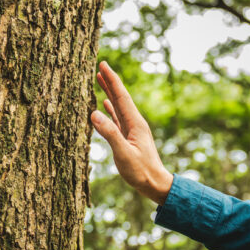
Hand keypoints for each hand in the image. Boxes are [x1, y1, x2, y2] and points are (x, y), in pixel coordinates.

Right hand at [90, 61, 172, 203]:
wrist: (155, 184)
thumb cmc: (141, 171)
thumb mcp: (124, 154)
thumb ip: (109, 134)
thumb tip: (94, 113)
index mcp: (135, 123)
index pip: (121, 96)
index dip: (112, 80)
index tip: (103, 64)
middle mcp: (134, 123)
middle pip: (120, 97)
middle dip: (110, 81)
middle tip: (100, 66)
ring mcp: (132, 130)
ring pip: (118, 106)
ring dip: (109, 92)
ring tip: (100, 80)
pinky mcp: (128, 137)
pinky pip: (117, 118)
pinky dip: (110, 108)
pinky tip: (104, 105)